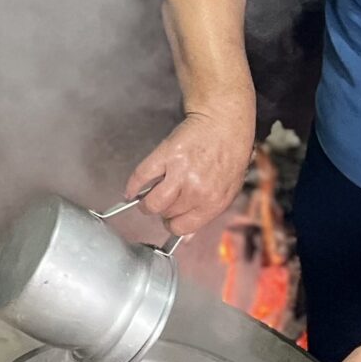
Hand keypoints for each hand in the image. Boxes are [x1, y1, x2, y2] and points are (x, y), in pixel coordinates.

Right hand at [122, 103, 255, 238]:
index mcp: (213, 202)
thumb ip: (206, 214)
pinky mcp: (165, 155)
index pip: (183, 228)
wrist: (224, 122)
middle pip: (166, 214)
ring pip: (152, 202)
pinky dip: (132, 186)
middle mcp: (196, 190)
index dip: (173, 225)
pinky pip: (141, 176)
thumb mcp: (227, 190)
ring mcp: (179, 172)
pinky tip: (131, 190)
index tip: (170, 220)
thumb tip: (187, 239)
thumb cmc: (229, 155)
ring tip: (145, 199)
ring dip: (145, 204)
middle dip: (163, 211)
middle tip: (164, 203)